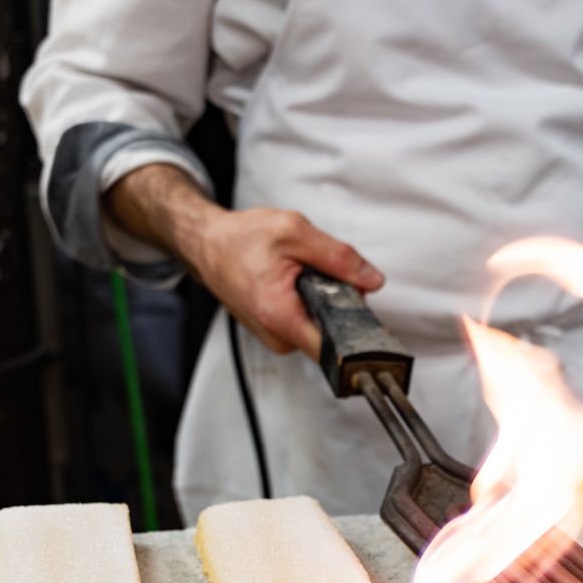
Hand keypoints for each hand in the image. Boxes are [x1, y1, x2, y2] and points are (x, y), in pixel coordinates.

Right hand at [104, 164, 383, 357]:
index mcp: (281, 316)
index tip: (375, 328)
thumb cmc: (240, 239)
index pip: (335, 350)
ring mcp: (277, 336)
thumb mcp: (294, 232)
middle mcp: (278, 335)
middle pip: (334, 334)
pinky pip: (309, 323)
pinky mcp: (277, 331)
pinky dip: (312, 302)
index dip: (361, 338)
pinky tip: (297, 283)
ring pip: (322, 327)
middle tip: (325, 275)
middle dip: (342, 305)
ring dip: (326, 302)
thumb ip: (338, 257)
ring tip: (304, 274)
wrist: (207, 244)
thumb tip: (372, 279)